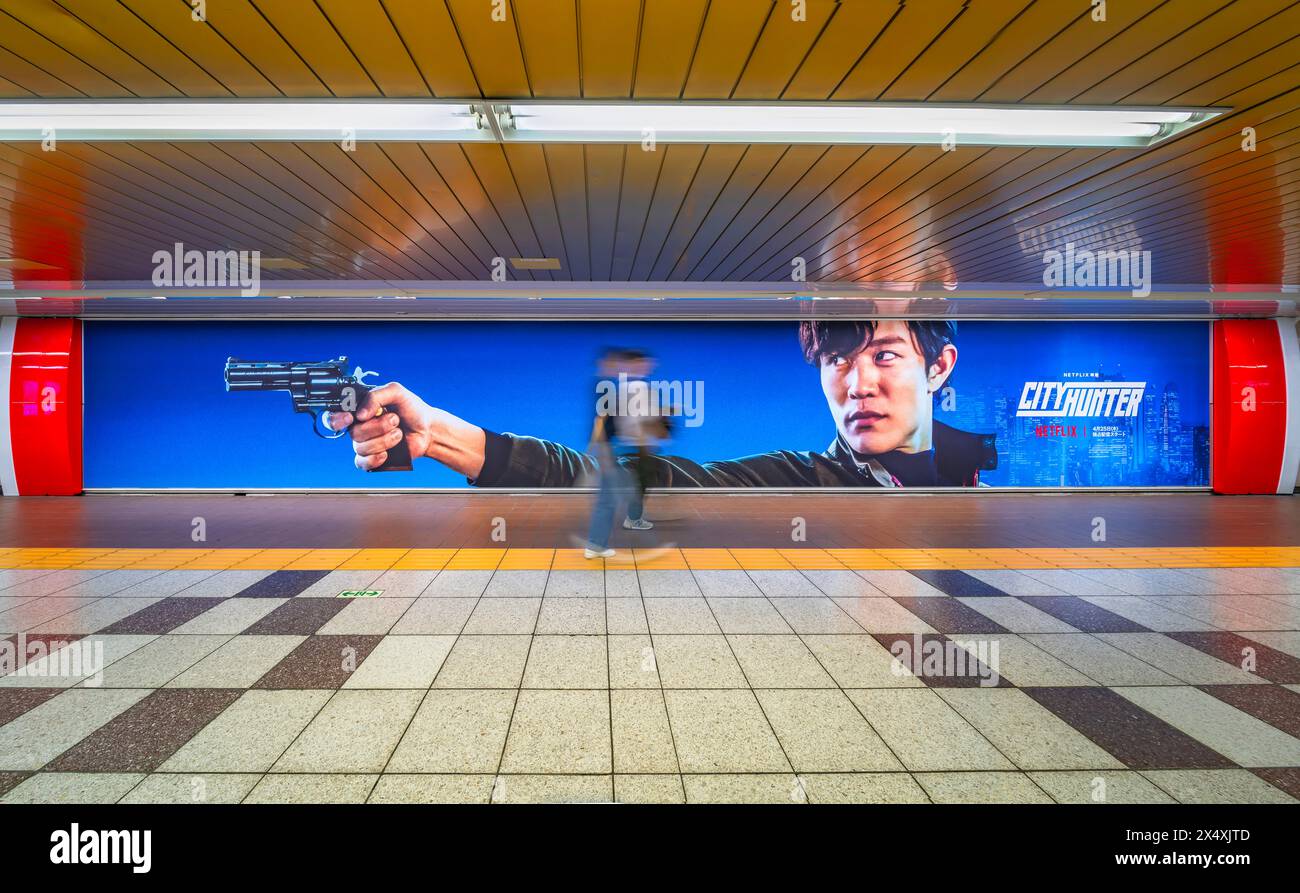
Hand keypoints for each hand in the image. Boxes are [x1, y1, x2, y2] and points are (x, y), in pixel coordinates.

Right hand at [325, 382, 485, 476]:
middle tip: (395, 420)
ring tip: (399, 433)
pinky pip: (363, 463)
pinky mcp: (372, 459)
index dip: (337, 419)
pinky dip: (377, 458)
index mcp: (359, 409)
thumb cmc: (411, 409)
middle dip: (378, 427)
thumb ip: (376, 396)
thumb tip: (360, 414)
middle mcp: (358, 427)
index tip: (351, 418)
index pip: (334, 415)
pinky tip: (388, 453)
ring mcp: (365, 444)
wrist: (427, 429)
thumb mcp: (396, 392)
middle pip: (353, 433)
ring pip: (361, 447)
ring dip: (385, 440)